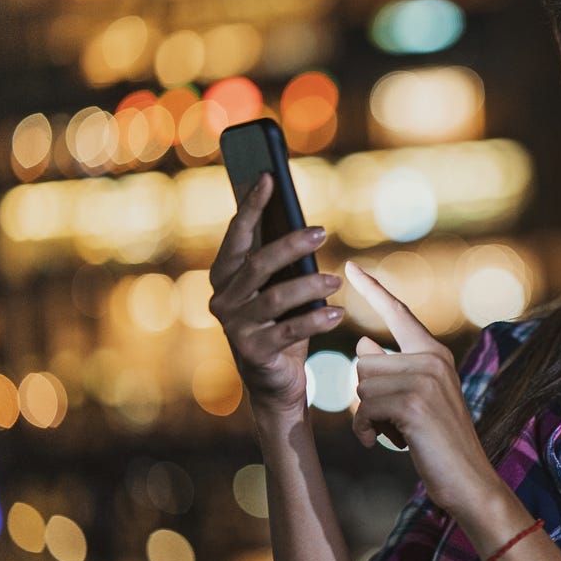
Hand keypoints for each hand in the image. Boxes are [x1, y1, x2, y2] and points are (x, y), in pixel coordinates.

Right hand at [208, 174, 344, 412]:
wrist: (275, 383)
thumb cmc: (281, 326)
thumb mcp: (281, 290)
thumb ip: (285, 263)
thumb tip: (305, 224)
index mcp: (226, 277)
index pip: (237, 236)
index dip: (251, 206)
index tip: (268, 177)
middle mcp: (223, 300)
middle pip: (258, 264)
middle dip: (290, 244)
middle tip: (322, 232)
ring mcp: (235, 327)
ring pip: (276, 297)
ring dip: (310, 285)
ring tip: (336, 282)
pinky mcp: (253, 352)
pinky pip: (289, 330)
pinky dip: (316, 320)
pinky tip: (338, 313)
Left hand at [345, 262, 501, 516]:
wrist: (469, 482)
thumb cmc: (438, 444)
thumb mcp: (415, 401)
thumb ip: (392, 370)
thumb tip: (363, 343)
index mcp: (435, 353)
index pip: (398, 312)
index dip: (372, 289)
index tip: (350, 265)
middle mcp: (432, 358)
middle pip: (364, 361)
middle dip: (368, 397)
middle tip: (395, 423)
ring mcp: (425, 379)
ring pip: (362, 384)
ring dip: (368, 417)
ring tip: (398, 433)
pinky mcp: (413, 403)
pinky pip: (365, 408)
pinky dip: (368, 431)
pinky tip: (390, 444)